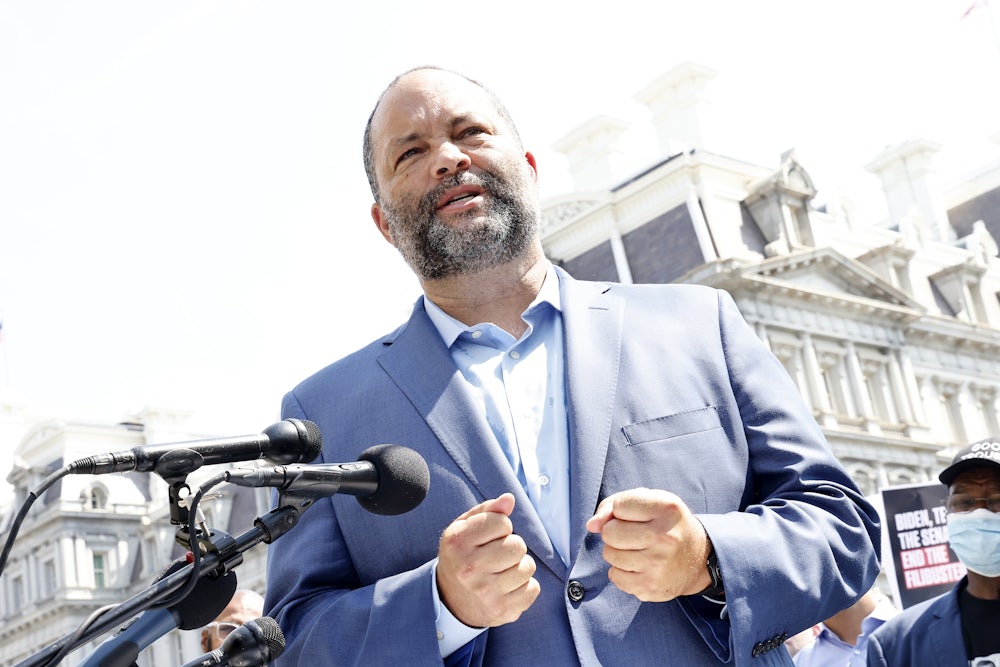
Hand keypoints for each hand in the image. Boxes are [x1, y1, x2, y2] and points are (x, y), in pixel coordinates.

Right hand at [437, 493, 539, 626]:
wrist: (450, 600)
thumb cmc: (462, 555)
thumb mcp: (464, 528)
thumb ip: (487, 510)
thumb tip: (509, 499)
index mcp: (458, 543)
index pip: (502, 522)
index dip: (501, 526)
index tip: (489, 536)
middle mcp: (469, 568)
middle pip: (518, 545)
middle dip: (512, 546)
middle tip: (498, 554)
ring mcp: (486, 592)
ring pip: (528, 567)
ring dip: (520, 566)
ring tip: (503, 570)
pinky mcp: (502, 610)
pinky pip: (533, 589)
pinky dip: (525, 586)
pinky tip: (508, 586)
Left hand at [585, 487, 710, 600]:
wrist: (699, 560)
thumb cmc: (666, 524)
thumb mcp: (650, 502)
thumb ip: (614, 503)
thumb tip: (591, 525)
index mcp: (667, 508)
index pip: (619, 505)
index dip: (621, 510)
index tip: (637, 515)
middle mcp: (665, 537)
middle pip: (609, 532)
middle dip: (614, 532)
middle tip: (633, 535)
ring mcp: (658, 565)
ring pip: (609, 554)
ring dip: (617, 551)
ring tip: (638, 550)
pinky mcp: (651, 587)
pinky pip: (614, 577)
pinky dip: (621, 571)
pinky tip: (639, 566)